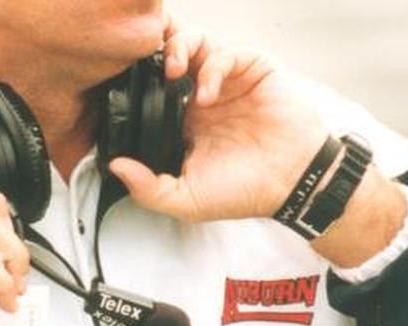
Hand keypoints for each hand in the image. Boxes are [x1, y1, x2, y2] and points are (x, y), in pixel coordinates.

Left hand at [109, 18, 330, 222]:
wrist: (292, 184)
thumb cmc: (243, 192)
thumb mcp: (186, 200)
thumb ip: (148, 189)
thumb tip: (115, 166)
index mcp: (183, 120)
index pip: (152, 88)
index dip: (136, 81)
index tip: (121, 88)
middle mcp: (202, 95)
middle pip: (171, 55)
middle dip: (155, 52)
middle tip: (146, 68)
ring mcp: (228, 80)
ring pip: (197, 42)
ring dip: (180, 48)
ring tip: (174, 71)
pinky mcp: (253, 70)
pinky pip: (227, 53)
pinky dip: (213, 67)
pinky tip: (207, 94)